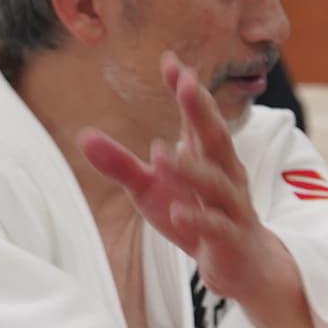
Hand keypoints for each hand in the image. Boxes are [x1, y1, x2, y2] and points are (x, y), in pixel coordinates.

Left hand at [79, 54, 277, 307]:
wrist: (243, 265)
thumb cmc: (197, 216)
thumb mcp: (150, 189)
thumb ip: (120, 164)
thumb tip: (84, 136)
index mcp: (206, 156)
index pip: (197, 118)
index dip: (186, 91)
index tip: (171, 62)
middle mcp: (224, 174)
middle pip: (215, 138)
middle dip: (201, 111)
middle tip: (187, 84)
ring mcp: (230, 207)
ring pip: (216, 184)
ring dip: (192, 168)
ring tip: (163, 153)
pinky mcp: (230, 239)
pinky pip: (217, 228)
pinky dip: (199, 220)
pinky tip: (178, 213)